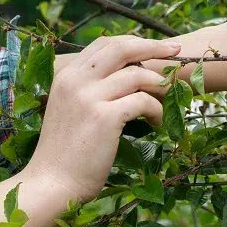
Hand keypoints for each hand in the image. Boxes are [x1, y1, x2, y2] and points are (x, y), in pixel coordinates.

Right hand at [27, 36, 180, 200]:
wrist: (51, 184)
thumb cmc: (66, 152)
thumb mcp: (71, 109)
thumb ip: (91, 88)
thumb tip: (131, 72)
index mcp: (67, 76)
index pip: (104, 44)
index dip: (134, 42)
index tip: (157, 46)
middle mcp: (76, 81)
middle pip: (122, 49)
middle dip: (154, 46)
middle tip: (176, 51)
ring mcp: (89, 98)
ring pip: (138, 75)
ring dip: (159, 85)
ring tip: (166, 100)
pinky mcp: (104, 117)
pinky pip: (143, 101)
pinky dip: (157, 110)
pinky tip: (157, 121)